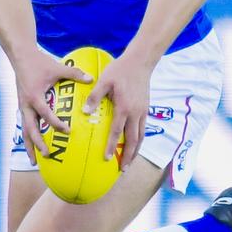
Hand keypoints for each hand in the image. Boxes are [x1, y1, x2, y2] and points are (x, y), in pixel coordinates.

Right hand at [15, 49, 92, 162]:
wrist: (20, 56)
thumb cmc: (40, 62)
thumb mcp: (57, 67)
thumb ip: (75, 73)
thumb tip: (92, 79)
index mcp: (34, 96)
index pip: (46, 114)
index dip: (56, 123)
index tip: (67, 131)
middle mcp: (26, 104)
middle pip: (30, 129)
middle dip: (38, 143)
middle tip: (48, 155)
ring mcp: (22, 106)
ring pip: (25, 130)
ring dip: (30, 146)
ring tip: (34, 161)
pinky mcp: (22, 106)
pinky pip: (25, 124)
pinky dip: (29, 136)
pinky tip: (34, 146)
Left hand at [82, 53, 150, 170]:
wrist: (140, 62)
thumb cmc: (120, 70)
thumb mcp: (104, 80)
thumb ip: (95, 97)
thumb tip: (85, 112)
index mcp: (124, 107)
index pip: (117, 131)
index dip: (112, 146)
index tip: (108, 159)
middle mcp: (135, 113)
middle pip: (133, 140)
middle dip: (128, 156)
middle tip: (123, 169)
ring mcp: (143, 111)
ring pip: (140, 136)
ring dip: (135, 150)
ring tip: (129, 162)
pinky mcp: (146, 109)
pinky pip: (143, 129)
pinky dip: (139, 140)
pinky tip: (134, 144)